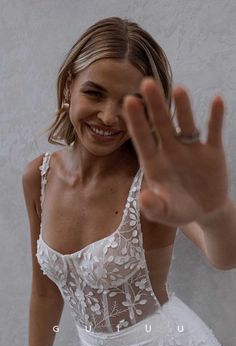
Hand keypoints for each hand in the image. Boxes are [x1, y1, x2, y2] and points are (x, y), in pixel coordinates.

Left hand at [123, 78, 228, 226]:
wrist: (205, 211)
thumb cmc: (178, 209)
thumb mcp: (164, 213)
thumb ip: (153, 207)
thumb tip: (143, 197)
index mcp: (154, 163)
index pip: (142, 139)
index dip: (136, 122)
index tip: (128, 101)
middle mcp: (171, 151)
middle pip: (161, 124)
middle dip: (155, 105)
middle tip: (147, 83)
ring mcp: (191, 149)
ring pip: (186, 124)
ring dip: (183, 108)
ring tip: (179, 89)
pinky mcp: (212, 152)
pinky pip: (214, 132)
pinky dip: (215, 118)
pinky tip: (216, 100)